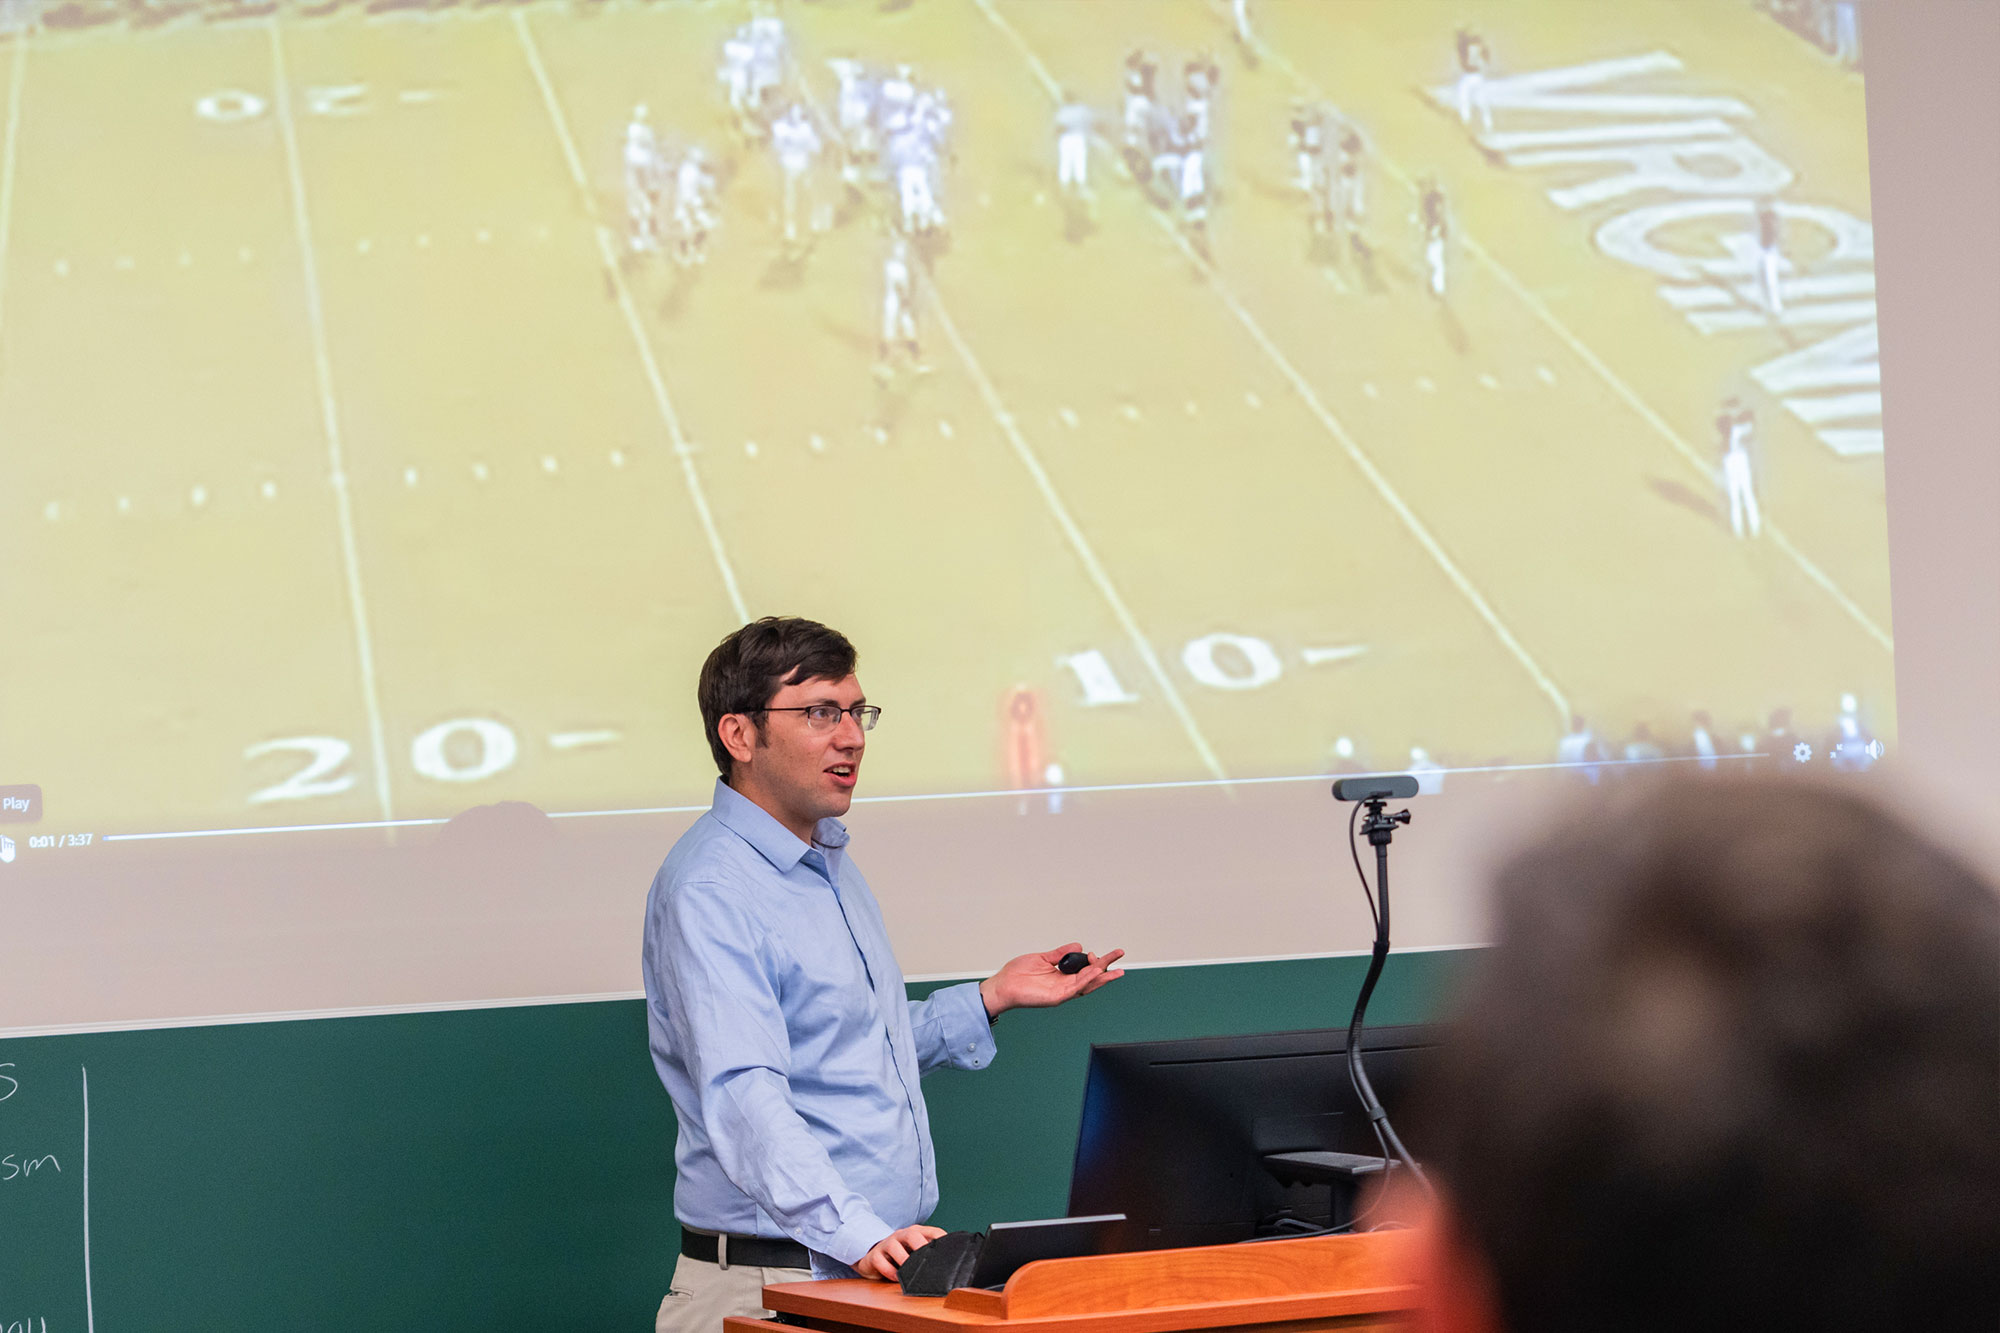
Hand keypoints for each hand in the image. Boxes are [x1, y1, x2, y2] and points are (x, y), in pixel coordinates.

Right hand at [854, 1224, 946, 1280]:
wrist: (874, 1258)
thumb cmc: (902, 1257)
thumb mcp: (916, 1253)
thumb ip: (929, 1255)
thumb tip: (950, 1268)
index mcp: (916, 1232)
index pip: (932, 1232)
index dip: (942, 1240)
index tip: (950, 1253)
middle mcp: (901, 1235)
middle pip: (911, 1235)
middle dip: (920, 1247)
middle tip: (928, 1262)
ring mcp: (886, 1244)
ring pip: (894, 1247)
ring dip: (904, 1261)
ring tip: (911, 1274)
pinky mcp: (874, 1256)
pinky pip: (881, 1262)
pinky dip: (889, 1272)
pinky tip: (896, 1279)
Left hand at [979, 943, 1125, 1019]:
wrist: (1002, 986)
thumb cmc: (1017, 974)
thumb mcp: (1042, 958)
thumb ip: (1060, 953)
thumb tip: (1078, 946)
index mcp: (1061, 976)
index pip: (1084, 969)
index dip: (1092, 960)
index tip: (1094, 952)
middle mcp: (1064, 985)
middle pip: (1091, 977)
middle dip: (1107, 967)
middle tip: (1120, 956)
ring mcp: (1062, 992)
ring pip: (1087, 984)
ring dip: (1102, 976)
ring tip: (1116, 968)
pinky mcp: (1056, 997)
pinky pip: (1075, 988)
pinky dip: (1086, 980)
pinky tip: (1095, 972)